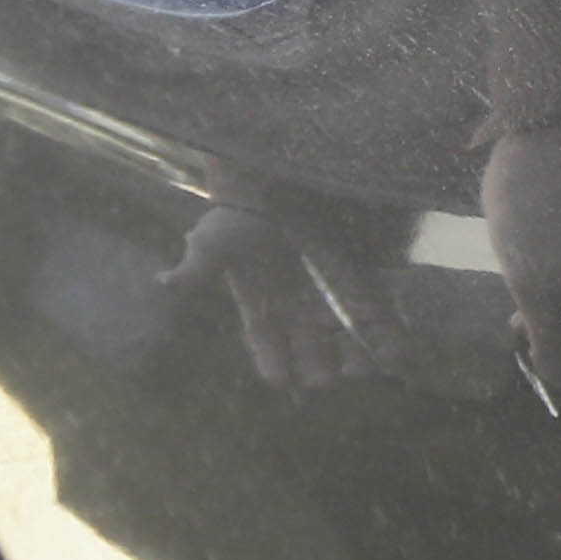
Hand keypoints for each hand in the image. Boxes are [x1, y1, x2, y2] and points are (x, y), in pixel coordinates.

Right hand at [167, 202, 403, 394]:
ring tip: (365, 370)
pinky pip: (373, 306)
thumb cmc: (243, 210)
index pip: (264, 339)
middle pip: (310, 344)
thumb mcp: (214, 239)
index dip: (271, 360)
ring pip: (343, 332)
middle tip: (326, 381)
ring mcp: (327, 291)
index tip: (278, 380)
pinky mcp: (357, 274)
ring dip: (355, 354)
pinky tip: (396, 349)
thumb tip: (164, 281)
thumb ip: (197, 266)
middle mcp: (295, 304)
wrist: (277, 178)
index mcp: (259, 302)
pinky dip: (386, 328)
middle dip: (318, 364)